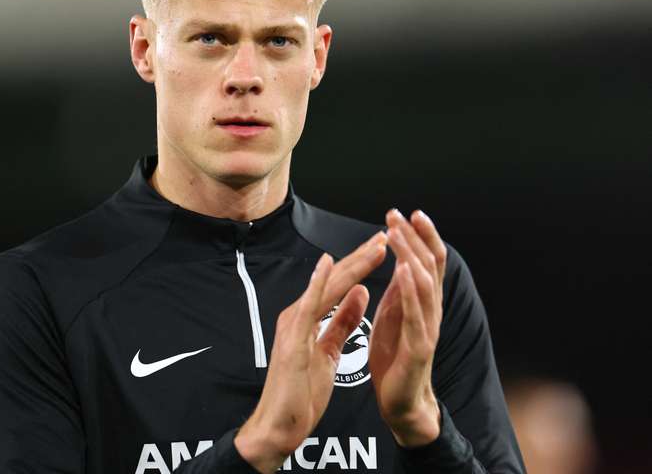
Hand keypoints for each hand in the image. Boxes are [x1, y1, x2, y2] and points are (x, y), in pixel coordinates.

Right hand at [235, 231, 386, 472]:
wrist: (278, 426)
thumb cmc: (301, 393)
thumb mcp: (329, 352)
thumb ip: (342, 322)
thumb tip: (360, 293)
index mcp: (307, 318)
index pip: (339, 286)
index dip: (361, 265)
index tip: (383, 247)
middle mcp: (297, 315)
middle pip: (334, 280)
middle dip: (361, 257)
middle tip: (384, 236)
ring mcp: (293, 326)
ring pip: (326, 287)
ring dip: (351, 264)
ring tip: (374, 246)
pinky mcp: (292, 340)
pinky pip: (308, 307)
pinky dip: (318, 283)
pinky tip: (329, 264)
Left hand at [369, 209, 446, 446]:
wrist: (401, 402)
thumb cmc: (396, 358)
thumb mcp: (394, 315)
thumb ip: (401, 289)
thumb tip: (402, 259)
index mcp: (422, 301)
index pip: (425, 260)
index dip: (417, 235)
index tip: (402, 213)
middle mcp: (431, 309)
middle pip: (429, 264)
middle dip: (414, 236)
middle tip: (397, 213)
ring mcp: (428, 326)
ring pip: (423, 283)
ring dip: (410, 254)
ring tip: (397, 233)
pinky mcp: (419, 346)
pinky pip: (417, 313)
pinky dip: (411, 289)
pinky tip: (404, 269)